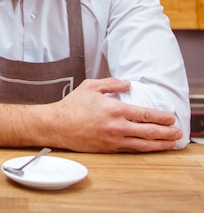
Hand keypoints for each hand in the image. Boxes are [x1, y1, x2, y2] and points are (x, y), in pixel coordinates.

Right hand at [47, 78, 181, 152]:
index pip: (145, 114)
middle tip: (177, 132)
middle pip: (149, 131)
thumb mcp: (90, 86)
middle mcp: (116, 126)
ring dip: (160, 144)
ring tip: (170, 143)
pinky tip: (150, 148)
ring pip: (143, 144)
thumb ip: (111, 83)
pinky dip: (144, 149)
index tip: (171, 117)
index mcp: (114, 109)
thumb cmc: (72, 106)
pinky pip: (131, 150)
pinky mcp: (108, 149)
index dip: (161, 117)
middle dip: (166, 132)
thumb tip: (127, 84)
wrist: (57, 125)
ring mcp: (113, 139)